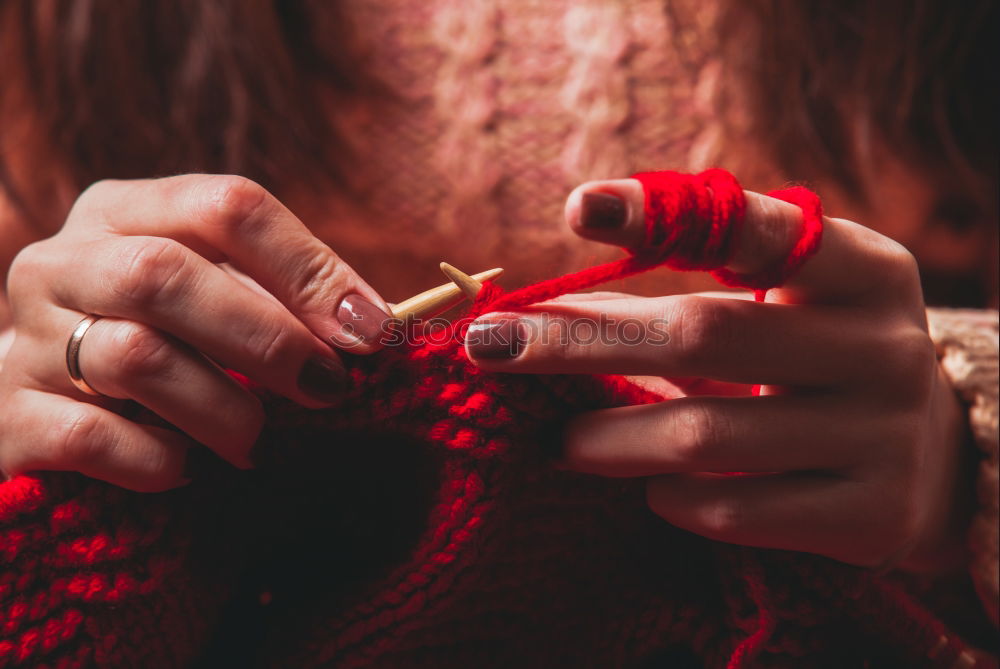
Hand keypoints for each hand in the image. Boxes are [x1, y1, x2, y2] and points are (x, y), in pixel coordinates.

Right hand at [0, 175, 392, 490]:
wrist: (40, 408)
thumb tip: (375, 324)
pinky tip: (188, 467)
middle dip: (268, 339)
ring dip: (222, 408)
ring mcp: (26, 338)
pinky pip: (92, 436)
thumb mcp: (214, 298)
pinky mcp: (6, 418)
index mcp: (126, 212)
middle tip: (326, 389)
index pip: (227, 205)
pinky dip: (160, 460)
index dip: (309, 267)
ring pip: (134, 358)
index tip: (372, 330)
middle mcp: (62, 261)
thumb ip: (281, 298)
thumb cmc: (159, 346)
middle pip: (167, 274)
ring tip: (256, 440)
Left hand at [466, 178, 970, 571]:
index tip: (574, 208)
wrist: (933, 459)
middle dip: (579, 341)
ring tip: (562, 442)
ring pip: (705, 435)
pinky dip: (672, 498)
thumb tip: (544, 316)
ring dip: (610, 438)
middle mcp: (880, 345)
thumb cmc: (820, 358)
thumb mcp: (778, 309)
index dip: (660, 214)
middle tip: (491, 348)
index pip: (752, 229)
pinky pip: (735, 508)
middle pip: (701, 335)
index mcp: (860, 269)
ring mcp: (881, 434)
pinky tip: (652, 489)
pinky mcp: (869, 514)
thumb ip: (678, 301)